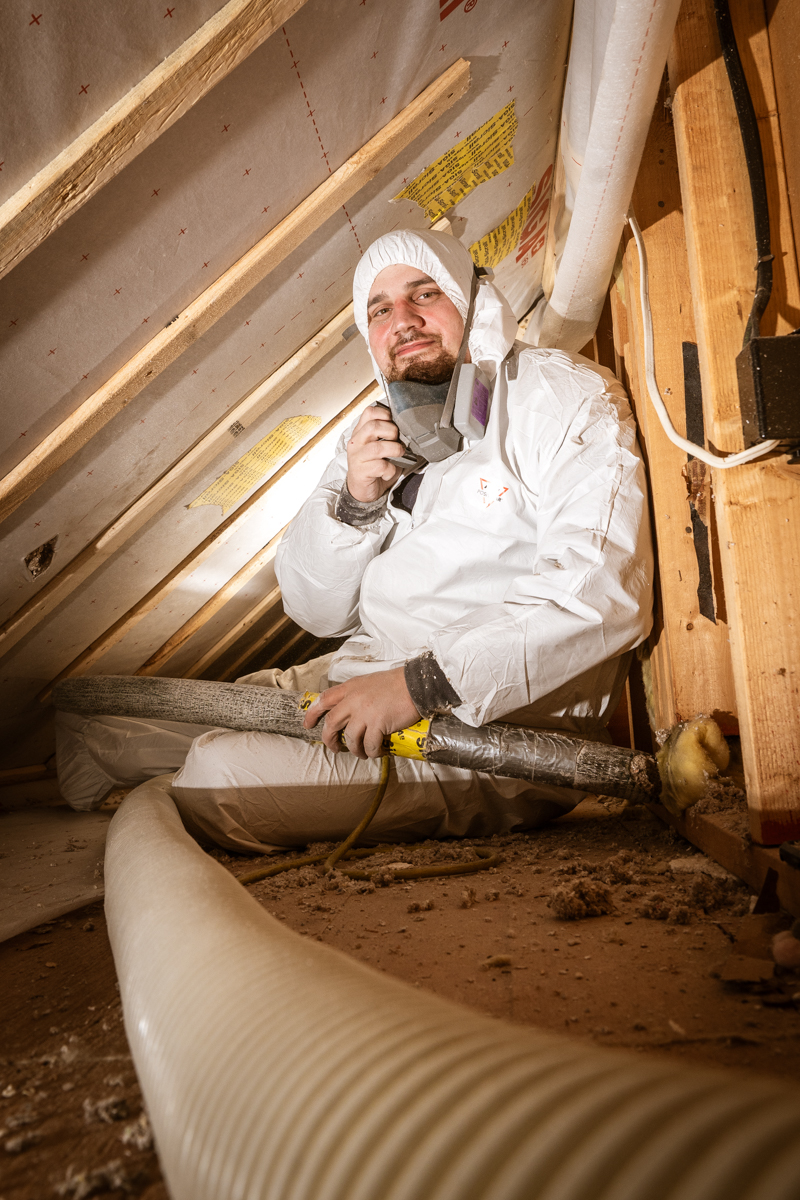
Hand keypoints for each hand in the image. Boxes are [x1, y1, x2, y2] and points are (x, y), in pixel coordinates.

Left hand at [303, 666, 420, 758]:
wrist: (416, 684)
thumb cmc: (397, 683)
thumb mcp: (369, 682)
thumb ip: (357, 693)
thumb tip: (352, 710)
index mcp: (350, 687)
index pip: (324, 699)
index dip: (313, 713)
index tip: (308, 724)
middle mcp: (353, 700)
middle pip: (331, 723)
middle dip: (329, 739)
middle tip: (334, 748)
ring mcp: (365, 713)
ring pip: (350, 738)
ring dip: (354, 749)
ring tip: (361, 753)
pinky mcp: (378, 724)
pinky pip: (369, 745)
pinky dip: (371, 752)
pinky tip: (376, 753)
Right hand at [346, 403, 404, 502]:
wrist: (364, 490)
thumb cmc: (375, 467)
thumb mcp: (381, 447)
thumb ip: (387, 436)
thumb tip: (407, 429)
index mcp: (361, 432)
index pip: (369, 412)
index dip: (385, 414)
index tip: (394, 423)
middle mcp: (356, 442)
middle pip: (373, 426)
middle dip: (391, 432)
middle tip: (397, 441)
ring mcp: (357, 456)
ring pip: (377, 447)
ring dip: (394, 450)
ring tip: (399, 455)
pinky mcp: (361, 471)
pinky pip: (380, 466)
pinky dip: (390, 469)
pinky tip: (389, 472)